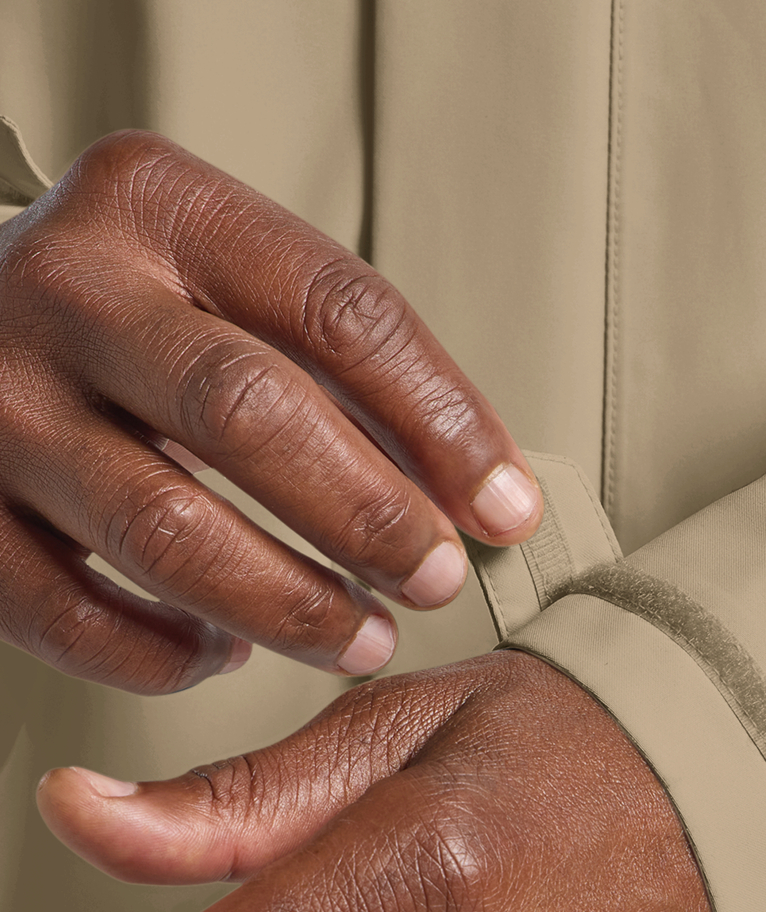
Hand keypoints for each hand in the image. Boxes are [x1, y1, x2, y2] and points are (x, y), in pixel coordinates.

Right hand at [0, 130, 540, 691]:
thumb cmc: (131, 323)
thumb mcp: (225, 291)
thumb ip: (342, 373)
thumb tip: (483, 503)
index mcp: (156, 204)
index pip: (338, 309)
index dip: (443, 420)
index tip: (505, 509)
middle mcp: (64, 287)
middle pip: (248, 414)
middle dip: (368, 518)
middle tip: (437, 584)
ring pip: (165, 531)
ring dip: (287, 608)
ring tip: (361, 642)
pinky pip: (74, 619)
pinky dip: (165, 658)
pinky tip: (220, 656)